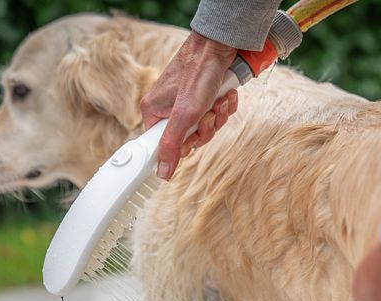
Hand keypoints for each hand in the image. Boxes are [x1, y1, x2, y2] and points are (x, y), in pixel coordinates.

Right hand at [140, 31, 238, 179]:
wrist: (218, 46)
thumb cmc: (198, 74)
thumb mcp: (184, 115)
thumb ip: (172, 146)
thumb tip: (162, 174)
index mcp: (154, 113)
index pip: (167, 146)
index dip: (186, 144)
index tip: (194, 135)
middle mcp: (168, 108)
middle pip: (190, 138)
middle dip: (207, 127)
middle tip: (209, 113)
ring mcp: (186, 102)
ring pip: (206, 126)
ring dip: (218, 116)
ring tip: (219, 100)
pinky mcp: (203, 95)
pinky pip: (215, 113)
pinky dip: (224, 106)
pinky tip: (226, 95)